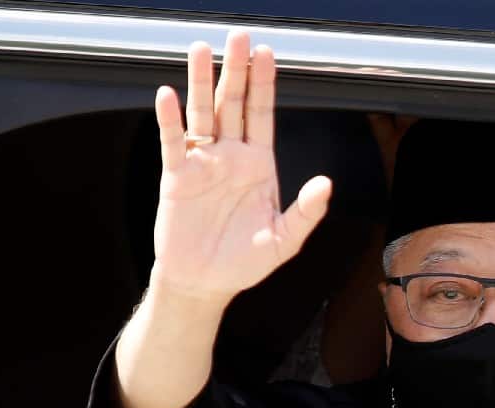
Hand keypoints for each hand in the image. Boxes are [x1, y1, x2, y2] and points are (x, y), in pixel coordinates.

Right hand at [150, 32, 331, 307]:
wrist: (204, 283)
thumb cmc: (244, 262)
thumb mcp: (284, 241)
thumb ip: (306, 212)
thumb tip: (327, 184)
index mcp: (259, 165)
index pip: (263, 115)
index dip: (265, 85)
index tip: (268, 54)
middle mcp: (231, 156)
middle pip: (233, 104)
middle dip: (236, 70)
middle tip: (239, 37)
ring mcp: (203, 163)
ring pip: (202, 114)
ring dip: (200, 82)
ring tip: (201, 49)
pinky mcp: (177, 177)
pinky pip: (173, 143)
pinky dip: (170, 119)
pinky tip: (167, 94)